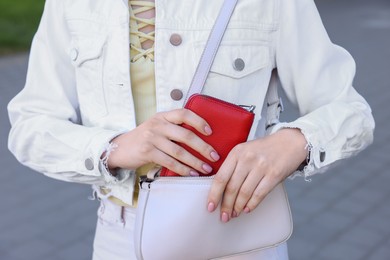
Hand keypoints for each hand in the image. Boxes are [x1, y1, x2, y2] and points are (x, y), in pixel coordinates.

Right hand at [105, 109, 219, 175]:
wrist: (120, 148)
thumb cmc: (144, 139)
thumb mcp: (157, 127)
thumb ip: (173, 129)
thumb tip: (200, 139)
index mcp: (163, 116)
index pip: (184, 113)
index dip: (199, 121)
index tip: (210, 131)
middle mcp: (157, 124)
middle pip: (186, 135)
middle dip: (203, 147)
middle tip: (215, 156)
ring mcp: (152, 138)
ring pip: (179, 152)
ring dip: (195, 162)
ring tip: (206, 168)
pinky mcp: (147, 152)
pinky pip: (170, 162)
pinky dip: (183, 169)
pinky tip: (191, 173)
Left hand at [207, 128, 307, 221]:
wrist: (290, 142)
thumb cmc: (264, 149)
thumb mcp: (245, 151)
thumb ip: (233, 166)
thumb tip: (220, 190)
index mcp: (236, 152)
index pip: (221, 177)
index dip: (214, 194)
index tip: (210, 207)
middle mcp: (247, 158)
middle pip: (232, 187)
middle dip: (226, 205)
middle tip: (224, 216)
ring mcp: (261, 166)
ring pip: (245, 193)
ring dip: (238, 207)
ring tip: (235, 214)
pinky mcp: (274, 174)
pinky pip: (259, 194)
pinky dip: (252, 204)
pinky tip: (247, 209)